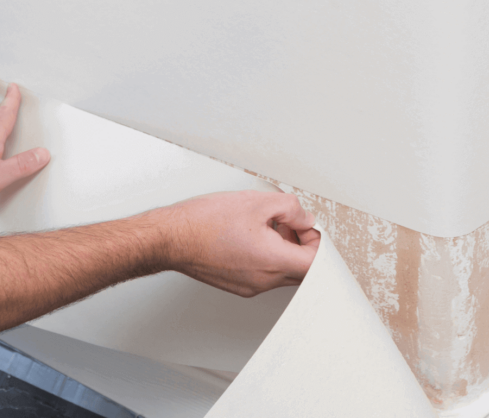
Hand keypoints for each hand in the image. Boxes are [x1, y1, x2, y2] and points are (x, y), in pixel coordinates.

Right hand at [158, 191, 319, 296]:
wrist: (171, 239)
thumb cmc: (204, 222)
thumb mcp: (256, 201)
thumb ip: (291, 208)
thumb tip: (303, 218)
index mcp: (274, 261)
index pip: (316, 263)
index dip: (317, 242)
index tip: (306, 228)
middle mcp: (265, 281)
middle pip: (302, 271)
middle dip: (301, 246)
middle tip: (288, 224)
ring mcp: (250, 286)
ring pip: (282, 273)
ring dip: (283, 251)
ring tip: (264, 227)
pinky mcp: (237, 286)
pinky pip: (264, 275)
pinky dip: (265, 258)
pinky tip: (248, 237)